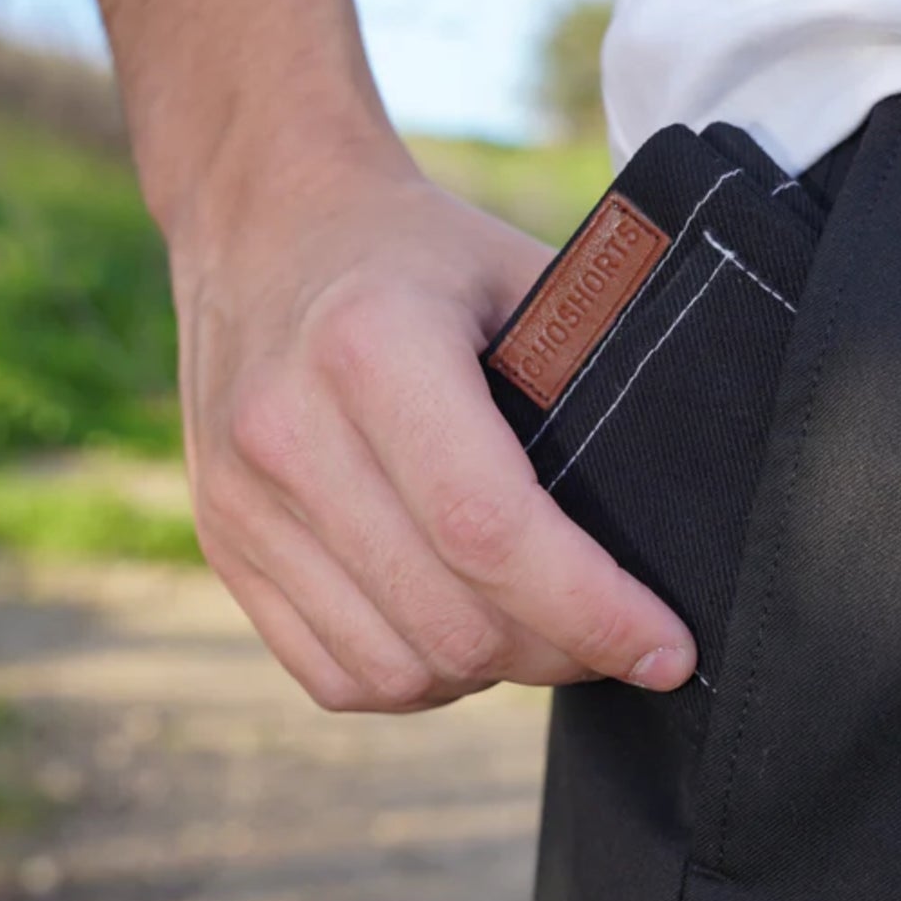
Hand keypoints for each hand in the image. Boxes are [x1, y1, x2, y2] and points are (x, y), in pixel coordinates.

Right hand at [167, 112, 697, 712]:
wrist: (263, 221)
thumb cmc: (418, 250)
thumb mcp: (520, 272)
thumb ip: (592, 370)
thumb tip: (676, 498)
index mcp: (373, 346)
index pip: (490, 530)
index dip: (591, 610)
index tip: (667, 649)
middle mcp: (288, 431)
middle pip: (449, 619)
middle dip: (560, 652)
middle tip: (619, 635)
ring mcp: (242, 498)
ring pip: (394, 668)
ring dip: (490, 674)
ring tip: (541, 631)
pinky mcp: (223, 542)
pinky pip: (332, 673)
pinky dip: (415, 680)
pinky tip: (458, 633)